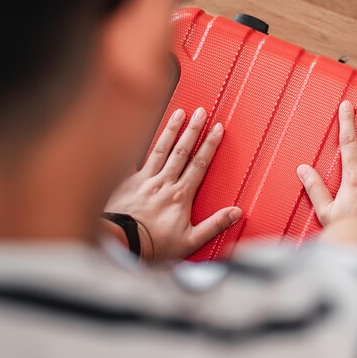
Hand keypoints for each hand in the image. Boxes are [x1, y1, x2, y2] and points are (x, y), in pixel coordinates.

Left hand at [105, 107, 242, 262]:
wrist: (121, 245)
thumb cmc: (154, 246)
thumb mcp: (190, 241)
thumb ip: (214, 225)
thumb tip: (236, 213)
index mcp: (180, 195)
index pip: (200, 163)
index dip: (210, 144)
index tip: (217, 128)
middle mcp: (163, 182)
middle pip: (182, 150)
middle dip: (193, 129)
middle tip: (200, 112)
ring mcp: (144, 180)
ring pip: (160, 149)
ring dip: (171, 130)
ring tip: (179, 113)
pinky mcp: (126, 182)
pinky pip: (136, 158)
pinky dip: (140, 144)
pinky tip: (142, 132)